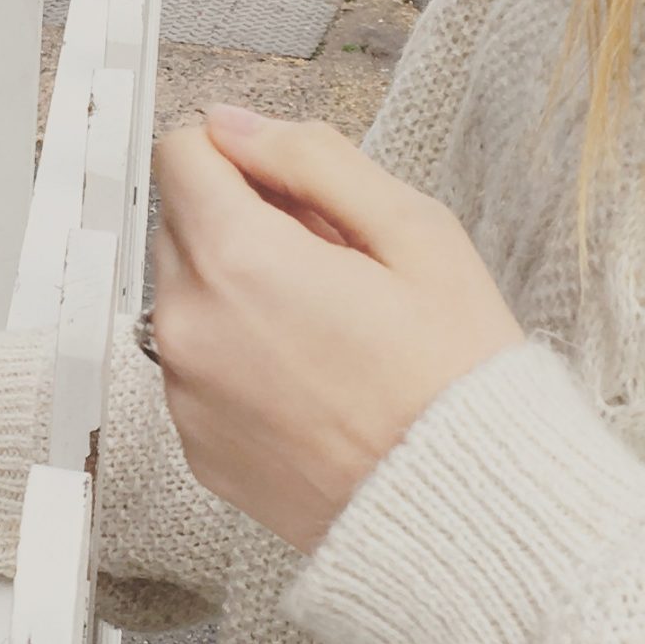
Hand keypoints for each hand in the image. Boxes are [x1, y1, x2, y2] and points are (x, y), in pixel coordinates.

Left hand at [151, 105, 522, 551]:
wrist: (463, 516)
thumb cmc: (455, 382)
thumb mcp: (414, 232)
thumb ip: (313, 159)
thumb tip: (240, 127)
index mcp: (238, 261)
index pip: (181, 153)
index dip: (244, 156)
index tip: (292, 186)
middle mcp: (192, 327)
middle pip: (182, 222)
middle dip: (247, 222)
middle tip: (336, 264)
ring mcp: (188, 394)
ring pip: (189, 295)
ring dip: (241, 291)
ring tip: (332, 328)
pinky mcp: (197, 446)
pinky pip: (200, 367)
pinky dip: (241, 358)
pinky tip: (315, 379)